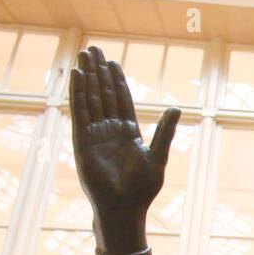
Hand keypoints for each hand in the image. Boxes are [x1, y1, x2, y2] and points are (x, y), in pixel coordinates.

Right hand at [70, 46, 179, 252]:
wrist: (124, 205)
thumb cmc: (142, 187)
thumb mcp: (157, 155)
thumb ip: (165, 131)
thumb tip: (177, 108)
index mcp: (129, 133)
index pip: (121, 100)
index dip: (116, 81)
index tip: (113, 61)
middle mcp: (110, 130)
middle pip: (103, 94)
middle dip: (99, 72)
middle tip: (94, 49)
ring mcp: (94, 133)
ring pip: (90, 98)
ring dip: (87, 77)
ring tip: (84, 54)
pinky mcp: (82, 140)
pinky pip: (79, 111)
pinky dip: (77, 92)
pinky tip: (76, 75)